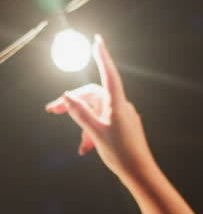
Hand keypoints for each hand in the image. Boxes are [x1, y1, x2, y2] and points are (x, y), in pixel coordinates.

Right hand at [45, 34, 155, 187]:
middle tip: (51, 110)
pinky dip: (93, 132)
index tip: (97, 41)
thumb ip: (80, 113)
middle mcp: (121, 106)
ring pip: (97, 111)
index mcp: (116, 104)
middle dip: (72, 102)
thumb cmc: (120, 153)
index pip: (108, 74)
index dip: (102, 56)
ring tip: (81, 147)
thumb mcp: (95, 133)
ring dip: (84, 126)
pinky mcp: (124, 125)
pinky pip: (104, 122)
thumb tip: (67, 96)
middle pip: (93, 95)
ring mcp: (123, 115)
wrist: (140, 173)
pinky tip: (87, 149)